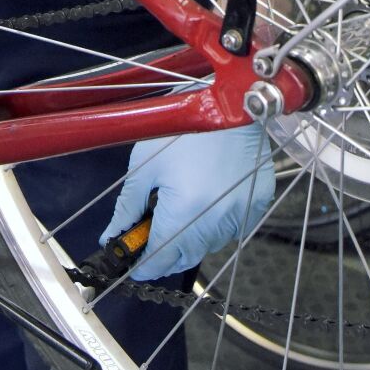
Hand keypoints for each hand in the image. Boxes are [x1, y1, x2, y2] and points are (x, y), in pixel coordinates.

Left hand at [102, 124, 274, 280]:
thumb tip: (112, 235)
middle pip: (186, 257)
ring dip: (191, 239)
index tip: (133, 265)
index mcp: (184, 211)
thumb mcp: (145, 165)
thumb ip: (128, 206)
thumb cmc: (182, 130)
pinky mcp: (256, 204)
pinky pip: (233, 230)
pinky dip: (217, 225)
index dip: (143, 265)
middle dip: (166, 255)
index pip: (160, 258)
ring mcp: (240, 214)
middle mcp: (215, 220)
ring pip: (210, 245)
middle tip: (151, 240)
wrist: (226, 103)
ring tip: (180, 212)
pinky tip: (207, 202)